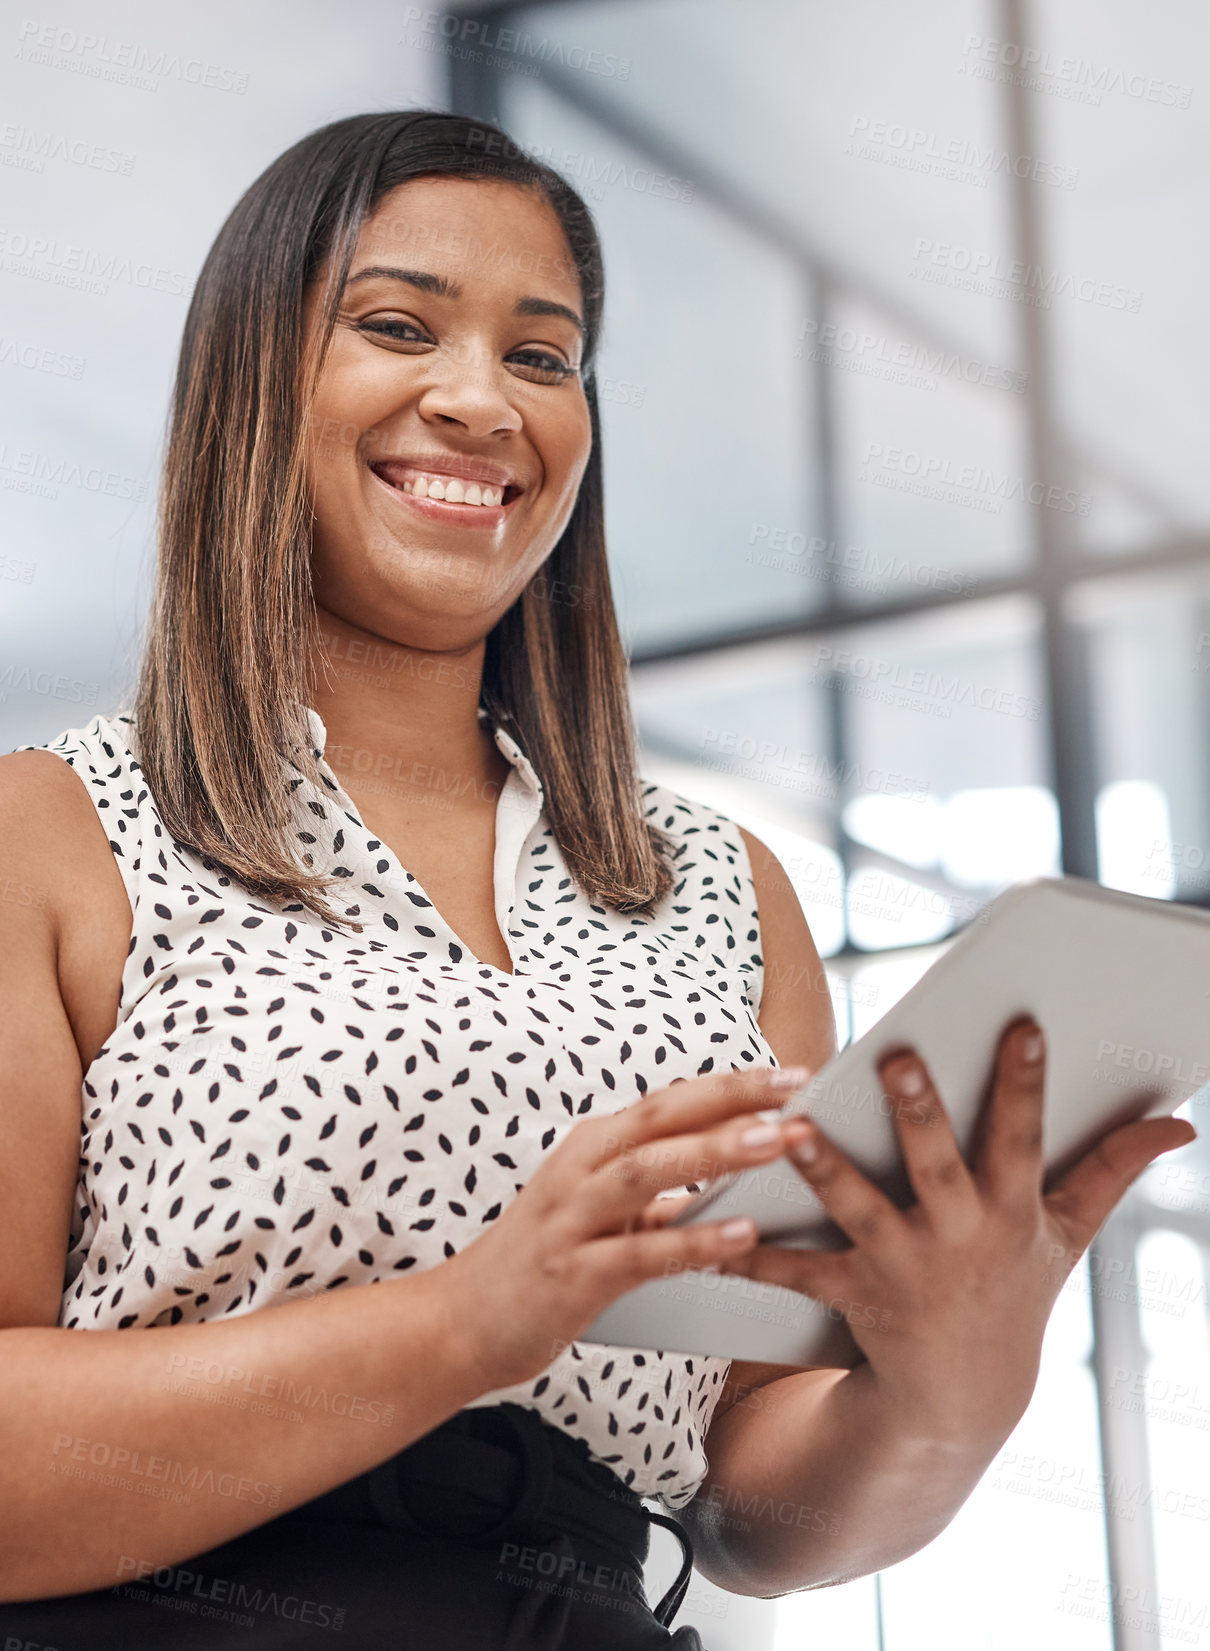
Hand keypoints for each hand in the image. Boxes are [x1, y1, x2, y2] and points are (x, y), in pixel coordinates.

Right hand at [437, 1067, 816, 1393]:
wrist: (463, 1321)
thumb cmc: (544, 1259)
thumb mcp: (601, 1209)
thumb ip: (660, 1188)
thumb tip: (733, 1170)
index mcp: (593, 1146)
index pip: (670, 1101)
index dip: (731, 1085)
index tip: (793, 1074)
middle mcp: (580, 1169)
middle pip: (660, 1117)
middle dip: (731, 1097)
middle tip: (795, 1089)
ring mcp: (572, 1218)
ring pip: (648, 1171)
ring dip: (715, 1152)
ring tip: (774, 1141)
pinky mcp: (571, 1273)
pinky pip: (641, 1253)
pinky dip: (693, 1241)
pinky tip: (741, 1236)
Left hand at [726, 1018, 1197, 1447]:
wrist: (964, 1396)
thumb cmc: (1014, 1288)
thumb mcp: (1067, 1233)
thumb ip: (1111, 1170)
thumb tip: (1179, 1120)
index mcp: (1011, 1210)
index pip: (1023, 1137)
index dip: (1025, 1085)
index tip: (1024, 1026)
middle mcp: (958, 1236)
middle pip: (938, 1166)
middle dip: (920, 1115)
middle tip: (896, 1057)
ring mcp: (903, 1267)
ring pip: (860, 1209)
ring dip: (826, 1171)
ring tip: (793, 1127)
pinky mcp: (852, 1293)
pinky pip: (799, 1270)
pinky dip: (757, 1255)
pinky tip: (718, 1230)